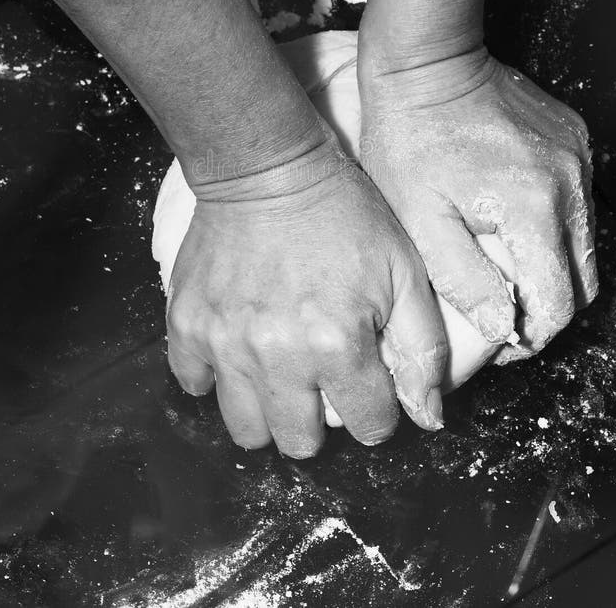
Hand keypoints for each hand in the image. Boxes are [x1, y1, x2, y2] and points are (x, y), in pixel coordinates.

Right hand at [165, 142, 446, 457]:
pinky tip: (238, 352)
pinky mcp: (187, 325)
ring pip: (247, 431)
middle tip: (323, 383)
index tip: (370, 386)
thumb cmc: (344, 215)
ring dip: (269, 414)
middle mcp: (277, 355)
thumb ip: (424, 348)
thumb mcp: (404, 270)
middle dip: (322, 423)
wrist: (268, 170)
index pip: (369, 425)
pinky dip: (216, 379)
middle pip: (301, 444)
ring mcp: (225, 343)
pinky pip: (195, 385)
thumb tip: (427, 418)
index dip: (377, 410)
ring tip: (280, 377)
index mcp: (338, 343)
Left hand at [358, 48, 597, 361]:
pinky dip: (556, 227)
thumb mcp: (419, 217)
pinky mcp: (574, 140)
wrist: (426, 63)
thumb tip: (503, 328)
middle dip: (548, 308)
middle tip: (505, 315)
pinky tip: (515, 227)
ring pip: (585, 242)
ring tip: (508, 276)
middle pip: (583, 278)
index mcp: (533, 207)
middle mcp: (570, 183)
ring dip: (554, 269)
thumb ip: (463, 277)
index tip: (502, 341)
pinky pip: (579, 203)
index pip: (559, 302)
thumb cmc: (408, 139)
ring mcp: (578, 158)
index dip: (532, 334)